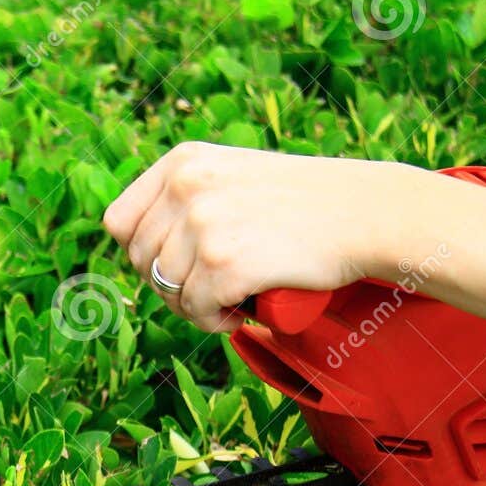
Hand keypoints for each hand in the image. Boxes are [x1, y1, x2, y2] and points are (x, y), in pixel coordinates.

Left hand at [101, 143, 414, 331]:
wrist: (366, 214)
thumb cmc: (304, 204)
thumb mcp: (233, 177)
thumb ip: (188, 195)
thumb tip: (132, 244)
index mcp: (182, 163)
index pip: (119, 223)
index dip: (141, 254)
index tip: (176, 266)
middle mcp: (186, 187)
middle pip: (140, 262)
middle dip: (169, 286)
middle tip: (210, 290)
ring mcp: (203, 225)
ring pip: (166, 290)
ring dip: (193, 307)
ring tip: (231, 300)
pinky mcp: (224, 264)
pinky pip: (196, 311)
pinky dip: (215, 322)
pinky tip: (241, 314)